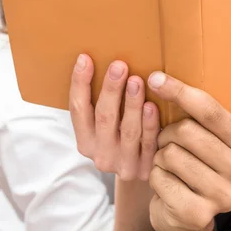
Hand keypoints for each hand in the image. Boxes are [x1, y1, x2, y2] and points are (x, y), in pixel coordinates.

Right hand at [69, 55, 159, 179]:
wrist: (148, 173)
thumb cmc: (126, 137)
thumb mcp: (109, 125)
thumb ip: (106, 102)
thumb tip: (107, 62)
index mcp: (85, 140)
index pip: (78, 109)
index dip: (80, 84)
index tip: (85, 58)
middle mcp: (100, 154)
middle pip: (103, 117)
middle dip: (110, 89)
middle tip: (119, 65)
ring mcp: (123, 164)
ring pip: (128, 131)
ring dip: (131, 104)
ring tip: (137, 80)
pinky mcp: (145, 169)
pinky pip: (148, 144)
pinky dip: (150, 124)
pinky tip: (152, 106)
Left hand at [146, 72, 230, 230]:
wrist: (187, 215)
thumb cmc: (194, 164)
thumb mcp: (204, 137)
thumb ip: (195, 113)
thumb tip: (158, 78)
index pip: (210, 111)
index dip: (180, 91)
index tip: (156, 78)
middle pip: (187, 131)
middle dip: (167, 133)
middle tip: (166, 141)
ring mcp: (223, 196)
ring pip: (170, 154)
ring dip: (160, 157)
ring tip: (168, 165)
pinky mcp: (198, 214)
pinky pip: (160, 178)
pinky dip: (155, 177)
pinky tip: (166, 184)